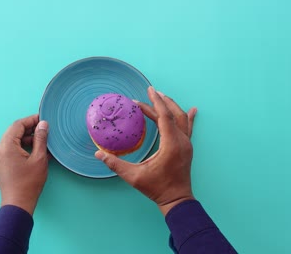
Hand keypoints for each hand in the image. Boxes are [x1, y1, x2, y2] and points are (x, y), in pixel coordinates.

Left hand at [0, 114, 48, 214]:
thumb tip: (43, 124)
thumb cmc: (29, 183)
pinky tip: (36, 151)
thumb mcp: (39, 158)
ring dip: (27, 138)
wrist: (18, 203)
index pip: (18, 125)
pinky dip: (22, 147)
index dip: (31, 120)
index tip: (42, 119)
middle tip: (44, 129)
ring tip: (42, 141)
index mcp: (6, 146)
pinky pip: (11, 149)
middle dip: (29, 128)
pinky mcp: (2, 164)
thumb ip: (41, 139)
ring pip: (13, 140)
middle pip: (14, 132)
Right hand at [95, 87, 196, 215]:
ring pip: (182, 119)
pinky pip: (189, 128)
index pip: (164, 116)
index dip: (156, 102)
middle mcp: (182, 141)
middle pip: (173, 114)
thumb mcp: (134, 177)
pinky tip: (193, 110)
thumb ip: (116, 164)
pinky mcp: (187, 148)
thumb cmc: (156, 188)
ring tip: (162, 97)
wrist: (176, 200)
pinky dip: (189, 117)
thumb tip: (98, 154)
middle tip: (149, 92)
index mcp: (171, 144)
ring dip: (171, 107)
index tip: (149, 90)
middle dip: (161, 102)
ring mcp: (187, 144)